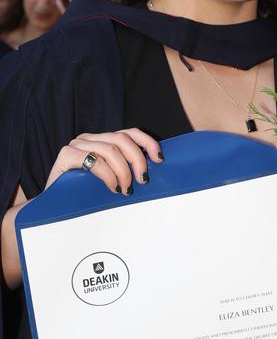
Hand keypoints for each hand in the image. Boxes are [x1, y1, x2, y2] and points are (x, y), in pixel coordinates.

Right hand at [45, 128, 162, 194]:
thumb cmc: (86, 193)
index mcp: (102, 140)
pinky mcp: (66, 155)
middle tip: (142, 181)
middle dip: (138, 160)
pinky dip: (107, 175)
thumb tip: (150, 172)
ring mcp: (76, 145)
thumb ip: (125, 169)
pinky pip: (93, 160)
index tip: (159, 159)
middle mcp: (90, 138)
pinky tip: (112, 187)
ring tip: (125, 189)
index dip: (147, 143)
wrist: (56, 205)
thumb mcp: (111, 178)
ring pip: (110, 149)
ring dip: (123, 171)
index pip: (130, 133)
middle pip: (122, 139)